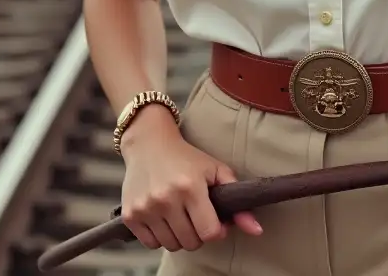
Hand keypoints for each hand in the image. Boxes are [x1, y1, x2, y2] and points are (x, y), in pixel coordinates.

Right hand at [119, 106, 262, 251]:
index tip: (216, 221)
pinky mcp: (130, 215)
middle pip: (191, 242)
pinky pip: (151, 244)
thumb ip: (237, 199)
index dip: (217, 230)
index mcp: (190, 186)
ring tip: (179, 214)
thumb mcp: (215, 170)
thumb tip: (257, 230)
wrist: (149, 143)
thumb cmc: (186, 157)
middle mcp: (166, 198)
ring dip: (179, 235)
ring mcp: (146, 208)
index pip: (210, 232)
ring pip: (171, 245)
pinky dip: (160, 236)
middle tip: (196, 215)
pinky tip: (163, 217)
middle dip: (198, 233)